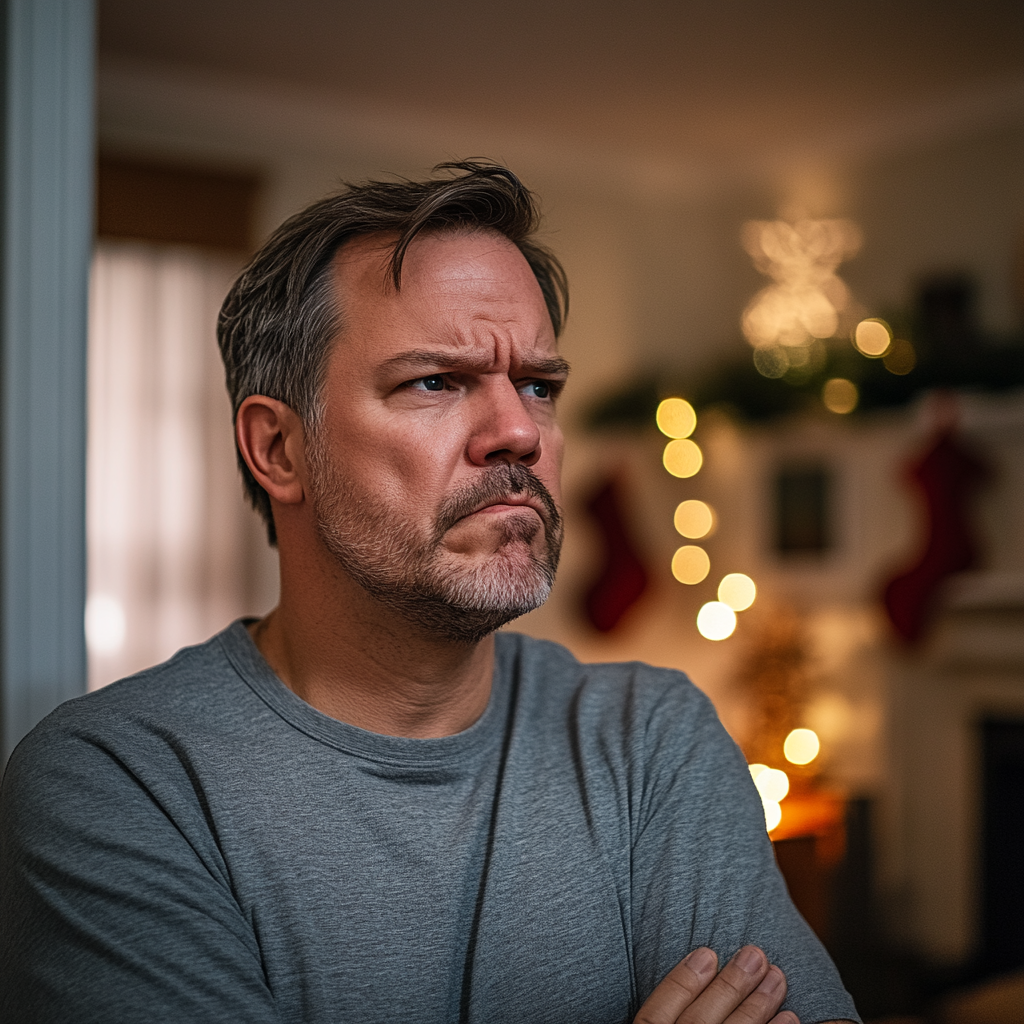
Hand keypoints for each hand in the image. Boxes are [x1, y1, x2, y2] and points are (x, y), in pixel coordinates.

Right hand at [633, 945, 795, 1023]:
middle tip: (755, 954)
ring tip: (777, 977)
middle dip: (729, 988)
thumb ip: (661, 1006)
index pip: (654, 1017)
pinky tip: (790, 1018)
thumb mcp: (649, 1023)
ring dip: (757, 1008)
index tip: (706, 951)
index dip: (680, 982)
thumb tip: (689, 960)